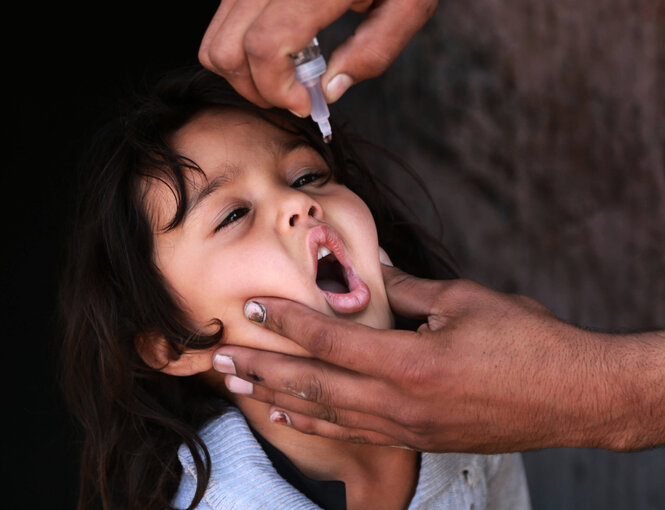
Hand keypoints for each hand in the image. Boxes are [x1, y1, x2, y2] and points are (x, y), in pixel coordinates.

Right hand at [198, 0, 437, 114]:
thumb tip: (328, 91)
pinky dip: (242, 47)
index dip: (277, 89)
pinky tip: (281, 48)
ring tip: (287, 74)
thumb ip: (374, 51)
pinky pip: (224, 18)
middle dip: (255, 88)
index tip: (306, 105)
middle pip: (227, 47)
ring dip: (243, 70)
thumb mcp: (409, 5)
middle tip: (293, 97)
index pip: (266, 45)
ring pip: (216, 35)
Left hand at [213, 266, 661, 451]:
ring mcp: (406, 428)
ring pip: (326, 415)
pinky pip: (354, 434)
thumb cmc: (527, 342)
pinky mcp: (418, 440)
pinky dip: (316, 423)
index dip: (286, 321)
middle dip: (261, 368)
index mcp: (409, 362)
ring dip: (279, 398)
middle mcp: (399, 402)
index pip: (329, 338)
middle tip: (217, 359)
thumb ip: (407, 287)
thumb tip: (369, 266)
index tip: (251, 307)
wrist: (575, 397)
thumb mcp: (465, 301)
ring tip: (240, 388)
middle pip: (313, 383)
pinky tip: (293, 415)